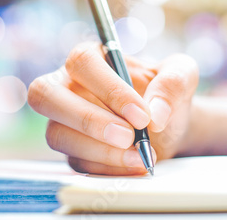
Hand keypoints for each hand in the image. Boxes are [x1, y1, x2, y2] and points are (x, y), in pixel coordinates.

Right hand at [28, 42, 198, 174]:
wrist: (166, 127)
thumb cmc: (165, 94)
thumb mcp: (181, 75)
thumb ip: (173, 82)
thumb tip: (154, 113)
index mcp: (91, 58)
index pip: (82, 63)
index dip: (109, 90)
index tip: (142, 115)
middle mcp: (67, 85)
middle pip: (44, 95)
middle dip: (87, 120)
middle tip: (128, 137)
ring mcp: (63, 120)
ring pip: (57, 134)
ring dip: (99, 150)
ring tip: (140, 156)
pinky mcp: (71, 149)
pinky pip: (75, 162)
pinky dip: (106, 168)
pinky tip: (133, 166)